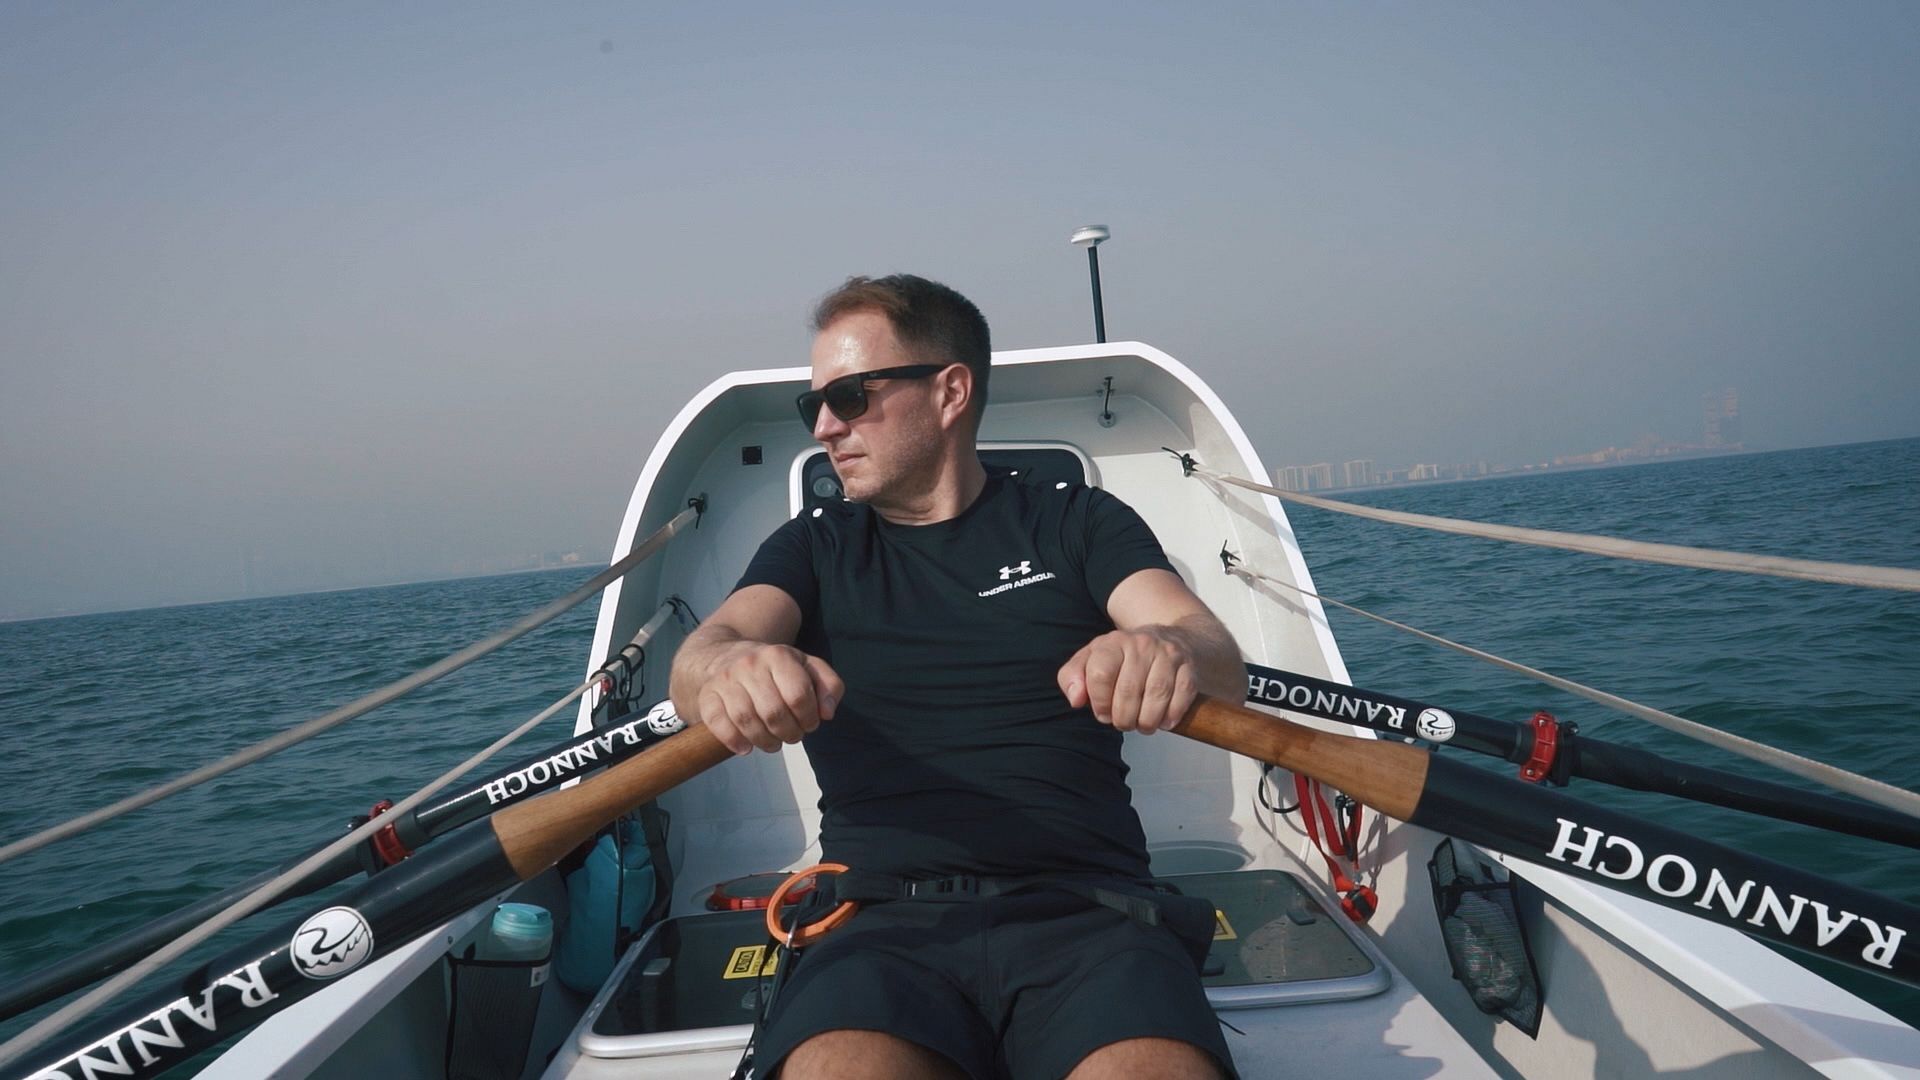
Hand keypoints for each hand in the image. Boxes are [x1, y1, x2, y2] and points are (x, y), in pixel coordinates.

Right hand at [693, 642, 843, 754]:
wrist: (724, 656)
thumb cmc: (774, 668)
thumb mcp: (807, 667)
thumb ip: (829, 686)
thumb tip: (827, 714)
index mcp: (778, 655)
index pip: (799, 696)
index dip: (809, 718)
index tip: (809, 724)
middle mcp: (749, 664)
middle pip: (773, 712)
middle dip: (789, 733)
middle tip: (792, 736)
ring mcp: (725, 679)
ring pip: (746, 720)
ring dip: (764, 741)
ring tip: (773, 743)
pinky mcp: (707, 695)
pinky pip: (717, 722)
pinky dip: (733, 740)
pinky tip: (745, 748)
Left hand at [1057, 628, 1198, 734]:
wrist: (1170, 638)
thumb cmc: (1125, 656)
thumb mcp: (1092, 658)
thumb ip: (1072, 677)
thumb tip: (1076, 700)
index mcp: (1113, 642)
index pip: (1100, 674)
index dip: (1099, 702)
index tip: (1103, 713)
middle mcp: (1142, 644)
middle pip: (1128, 690)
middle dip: (1123, 717)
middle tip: (1123, 723)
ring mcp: (1168, 654)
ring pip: (1157, 695)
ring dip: (1147, 720)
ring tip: (1142, 725)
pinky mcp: (1189, 668)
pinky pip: (1182, 696)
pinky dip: (1172, 715)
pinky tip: (1163, 721)